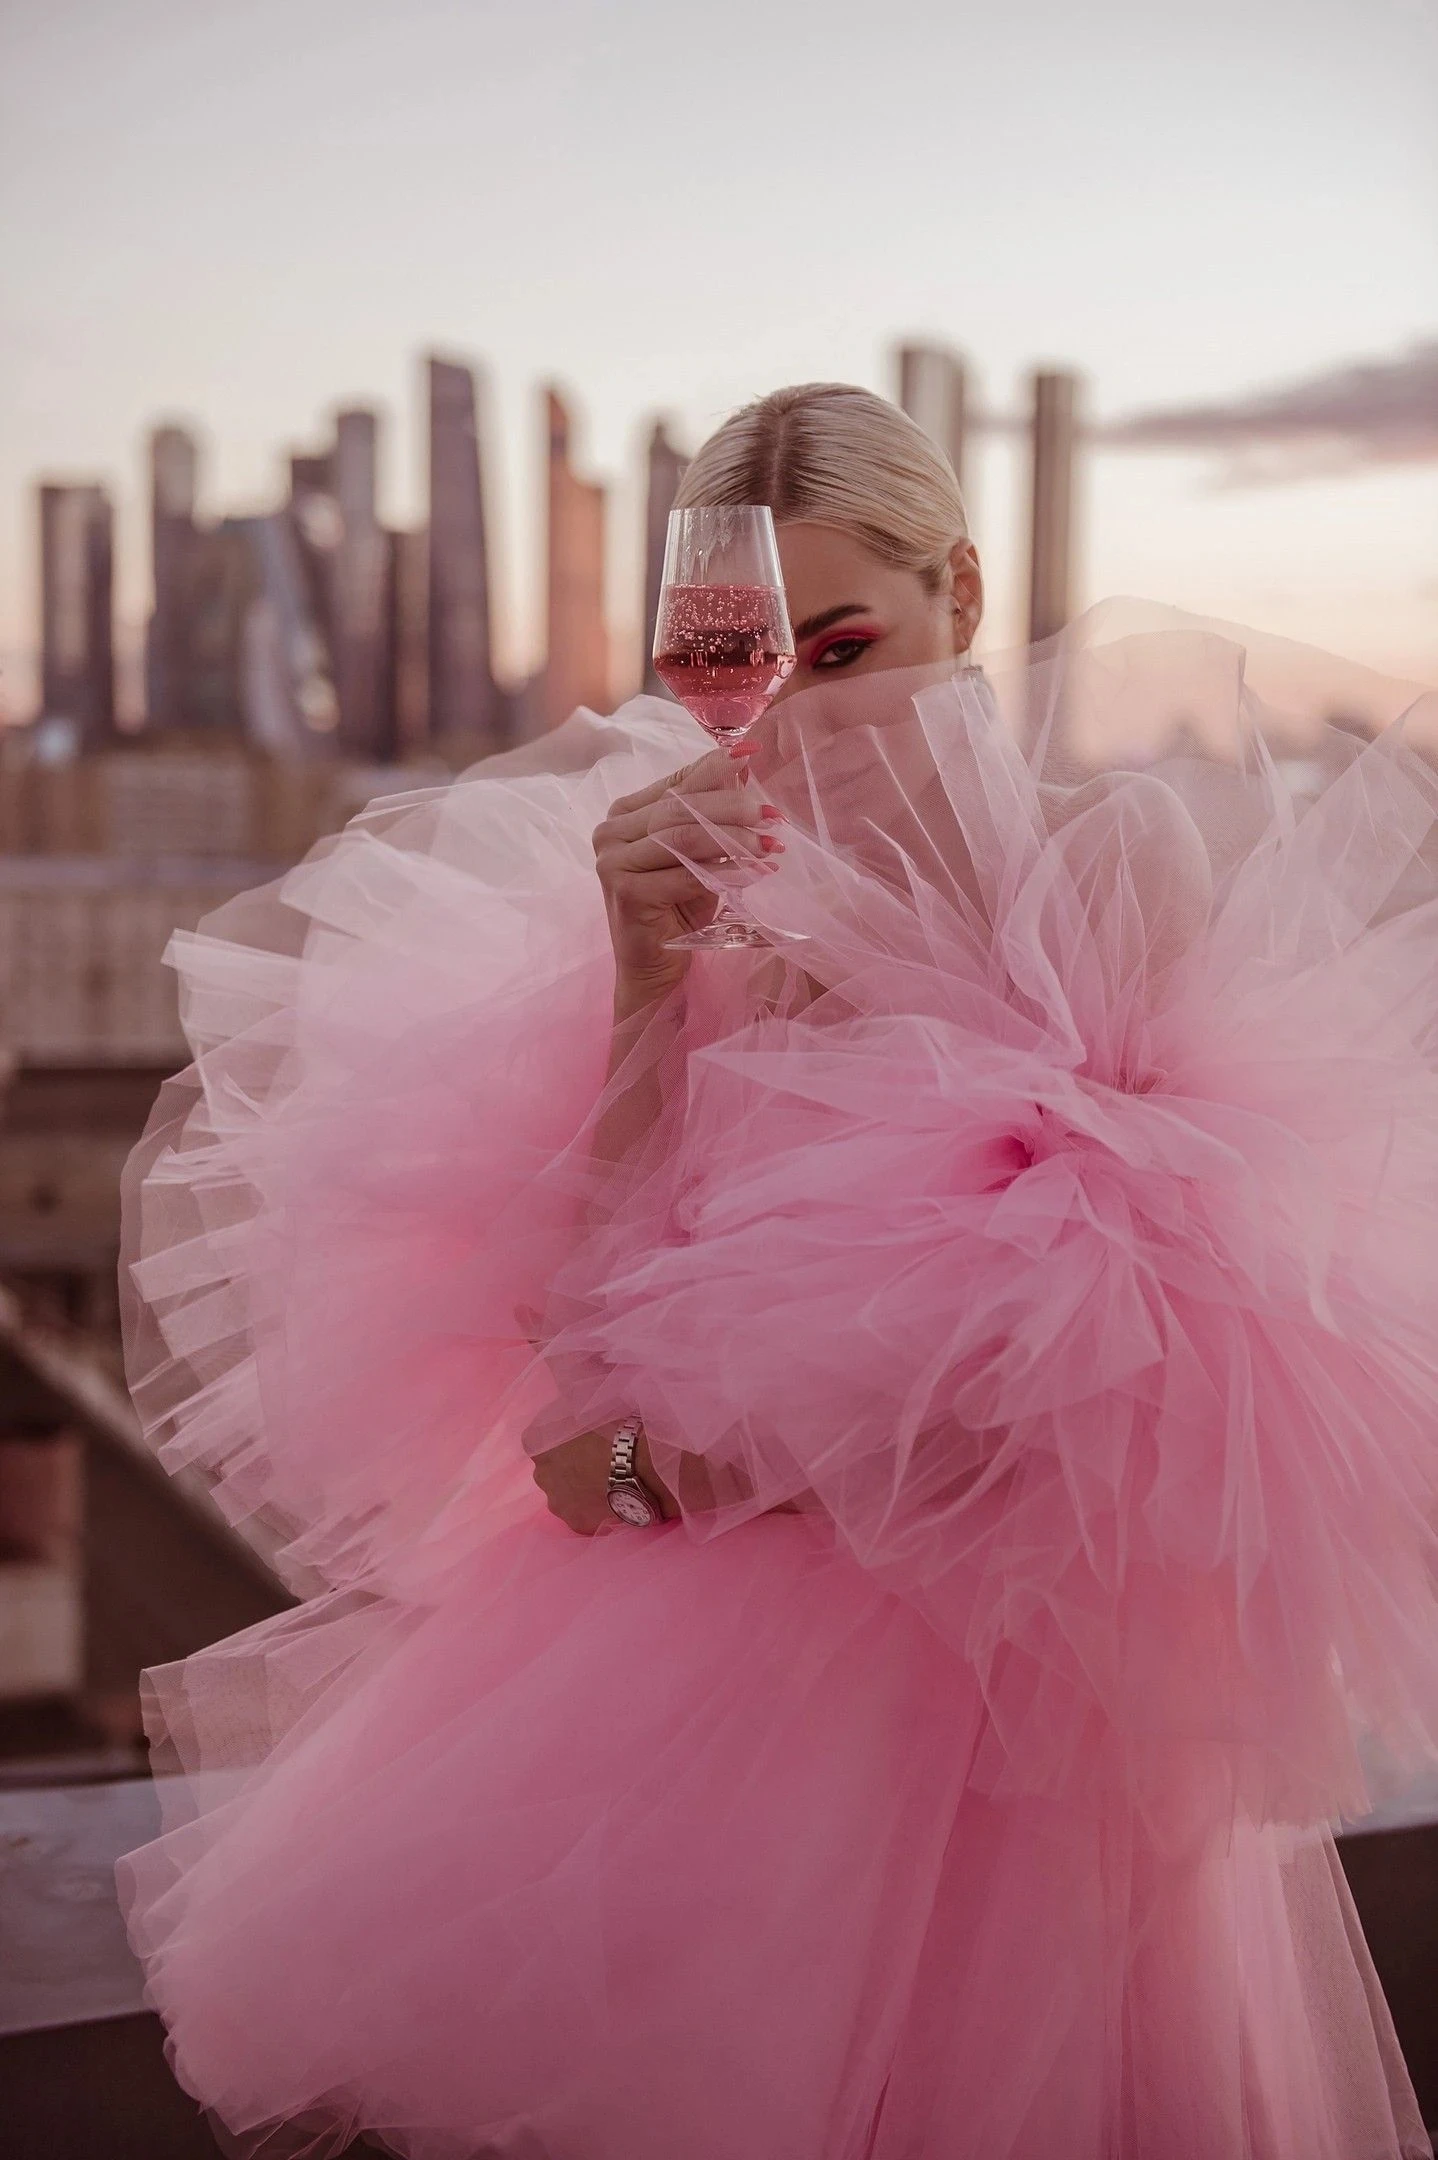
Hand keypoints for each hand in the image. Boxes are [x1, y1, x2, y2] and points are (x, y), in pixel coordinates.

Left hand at [530, 1423, 681, 1535]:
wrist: (639, 1461)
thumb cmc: (613, 1425)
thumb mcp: (584, 1407)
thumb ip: (569, 1416)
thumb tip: (572, 1418)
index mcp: (536, 1440)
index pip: (541, 1441)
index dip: (564, 1442)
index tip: (584, 1442)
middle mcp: (540, 1473)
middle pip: (551, 1472)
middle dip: (569, 1470)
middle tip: (598, 1463)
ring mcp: (557, 1502)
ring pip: (565, 1497)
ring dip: (580, 1492)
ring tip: (610, 1484)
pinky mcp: (576, 1523)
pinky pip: (584, 1516)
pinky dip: (595, 1511)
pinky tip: (614, 1501)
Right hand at [593, 745, 784, 1009]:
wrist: (655, 968)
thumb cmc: (678, 910)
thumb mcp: (698, 856)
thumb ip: (710, 816)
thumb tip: (743, 770)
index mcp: (625, 815)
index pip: (674, 782)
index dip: (714, 766)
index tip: (752, 754)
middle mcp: (611, 833)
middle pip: (680, 808)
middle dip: (732, 807)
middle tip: (772, 815)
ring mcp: (613, 862)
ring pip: (682, 837)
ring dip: (732, 839)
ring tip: (770, 843)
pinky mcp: (625, 892)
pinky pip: (685, 874)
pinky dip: (726, 872)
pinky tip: (755, 872)